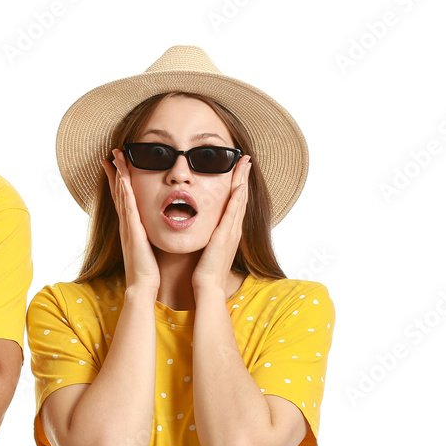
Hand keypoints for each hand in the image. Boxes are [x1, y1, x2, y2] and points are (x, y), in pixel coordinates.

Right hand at [103, 149, 159, 295]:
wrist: (142, 287)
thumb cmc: (148, 271)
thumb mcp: (149, 247)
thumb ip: (150, 235)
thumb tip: (160, 225)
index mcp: (131, 227)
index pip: (124, 199)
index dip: (120, 181)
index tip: (117, 166)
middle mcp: (126, 224)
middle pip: (119, 192)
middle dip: (116, 172)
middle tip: (112, 154)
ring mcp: (128, 227)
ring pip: (122, 196)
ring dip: (119, 176)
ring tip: (115, 159)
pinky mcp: (133, 232)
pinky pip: (128, 208)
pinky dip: (125, 193)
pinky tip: (124, 180)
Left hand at [192, 154, 249, 294]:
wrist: (207, 287)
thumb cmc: (204, 270)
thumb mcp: (207, 246)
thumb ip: (207, 234)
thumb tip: (198, 223)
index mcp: (228, 231)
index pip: (235, 203)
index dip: (238, 185)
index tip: (239, 169)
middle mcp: (233, 230)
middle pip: (241, 197)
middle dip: (243, 177)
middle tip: (246, 159)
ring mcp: (231, 233)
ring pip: (239, 201)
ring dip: (242, 181)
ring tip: (245, 164)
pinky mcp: (225, 237)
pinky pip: (232, 214)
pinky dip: (237, 199)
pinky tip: (238, 186)